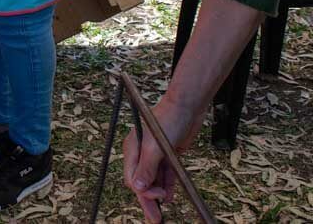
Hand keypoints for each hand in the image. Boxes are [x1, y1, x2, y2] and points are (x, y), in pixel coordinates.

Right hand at [123, 97, 204, 222]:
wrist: (187, 106)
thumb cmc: (168, 120)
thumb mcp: (155, 146)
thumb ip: (146, 168)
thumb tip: (137, 188)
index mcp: (132, 149)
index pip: (132, 178)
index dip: (144, 191)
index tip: (157, 197)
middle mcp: (141, 153)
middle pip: (142, 182)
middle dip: (148, 201)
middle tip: (155, 219)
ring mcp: (155, 154)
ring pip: (154, 180)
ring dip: (159, 194)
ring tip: (162, 213)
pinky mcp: (169, 154)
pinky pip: (166, 174)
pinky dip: (168, 185)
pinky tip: (171, 197)